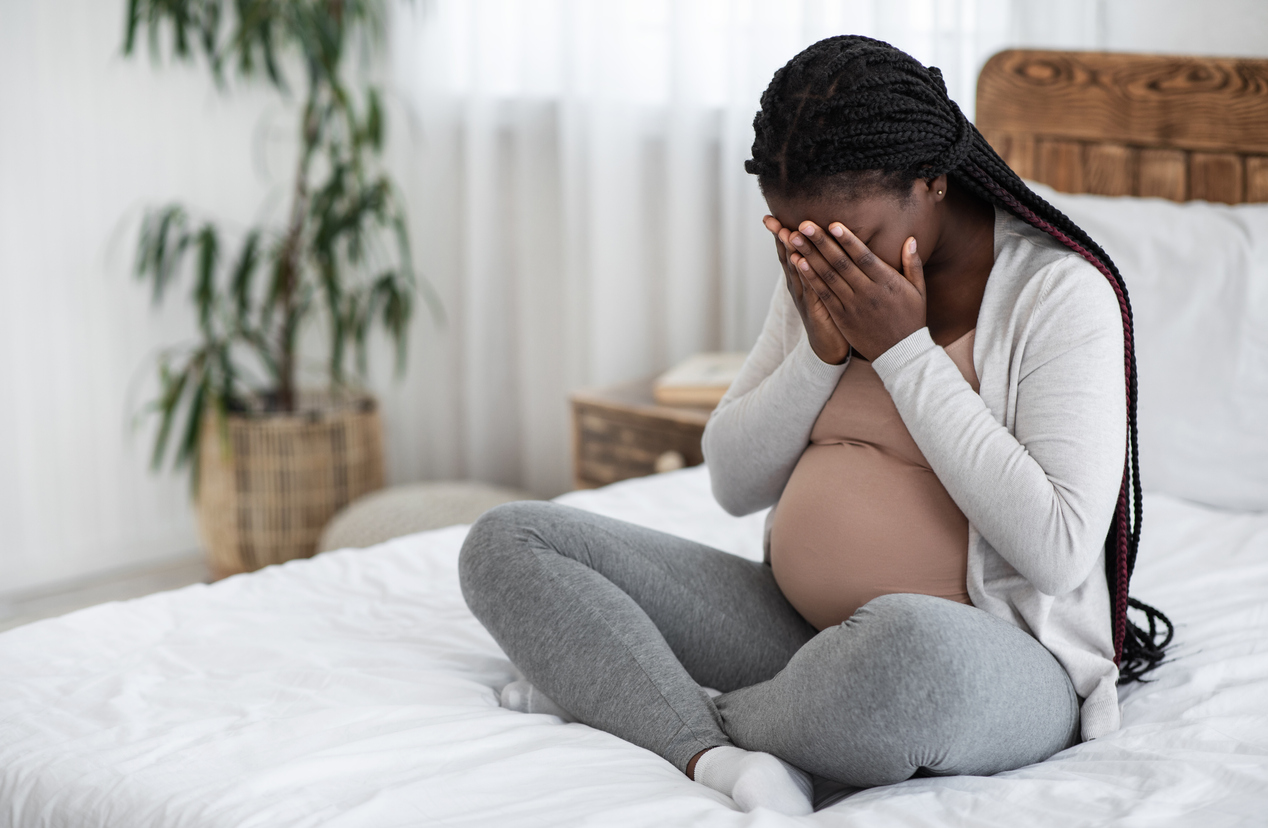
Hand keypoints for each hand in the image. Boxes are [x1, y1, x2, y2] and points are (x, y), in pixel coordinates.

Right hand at [763, 216, 849, 364]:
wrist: (828, 347)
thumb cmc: (830, 314)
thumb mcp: (824, 287)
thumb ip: (821, 266)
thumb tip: (820, 244)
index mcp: (800, 279)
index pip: (788, 252)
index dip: (779, 234)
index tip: (770, 217)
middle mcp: (797, 286)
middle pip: (787, 257)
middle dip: (779, 238)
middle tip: (771, 220)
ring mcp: (804, 297)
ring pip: (796, 269)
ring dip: (791, 251)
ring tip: (785, 233)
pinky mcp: (815, 307)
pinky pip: (809, 286)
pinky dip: (804, 273)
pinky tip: (800, 261)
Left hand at [785, 221, 925, 360]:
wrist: (900, 353)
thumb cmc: (910, 318)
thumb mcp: (918, 290)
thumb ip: (913, 264)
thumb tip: (909, 239)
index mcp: (886, 282)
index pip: (864, 257)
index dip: (848, 241)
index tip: (834, 224)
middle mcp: (867, 292)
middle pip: (840, 264)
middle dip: (821, 243)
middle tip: (805, 225)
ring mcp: (852, 305)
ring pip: (828, 277)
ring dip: (809, 256)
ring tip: (795, 239)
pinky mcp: (841, 317)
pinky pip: (823, 295)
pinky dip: (810, 278)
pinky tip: (798, 263)